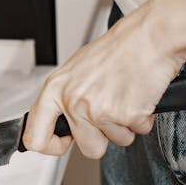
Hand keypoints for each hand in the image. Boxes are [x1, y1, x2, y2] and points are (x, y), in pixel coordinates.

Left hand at [22, 2, 182, 158]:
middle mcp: (74, 102)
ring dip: (126, 124)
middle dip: (104, 137)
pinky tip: (139, 95)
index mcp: (56, 89)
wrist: (150, 37)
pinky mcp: (126, 115)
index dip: (52, 146)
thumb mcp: (78, 69)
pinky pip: (138, 131)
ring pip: (117, 141)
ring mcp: (99, 110)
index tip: (64, 142)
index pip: (35, 136)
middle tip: (111, 112)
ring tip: (126, 96)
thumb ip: (67, 97)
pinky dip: (143, 118)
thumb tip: (63, 121)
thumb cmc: (119, 48)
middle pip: (88, 148)